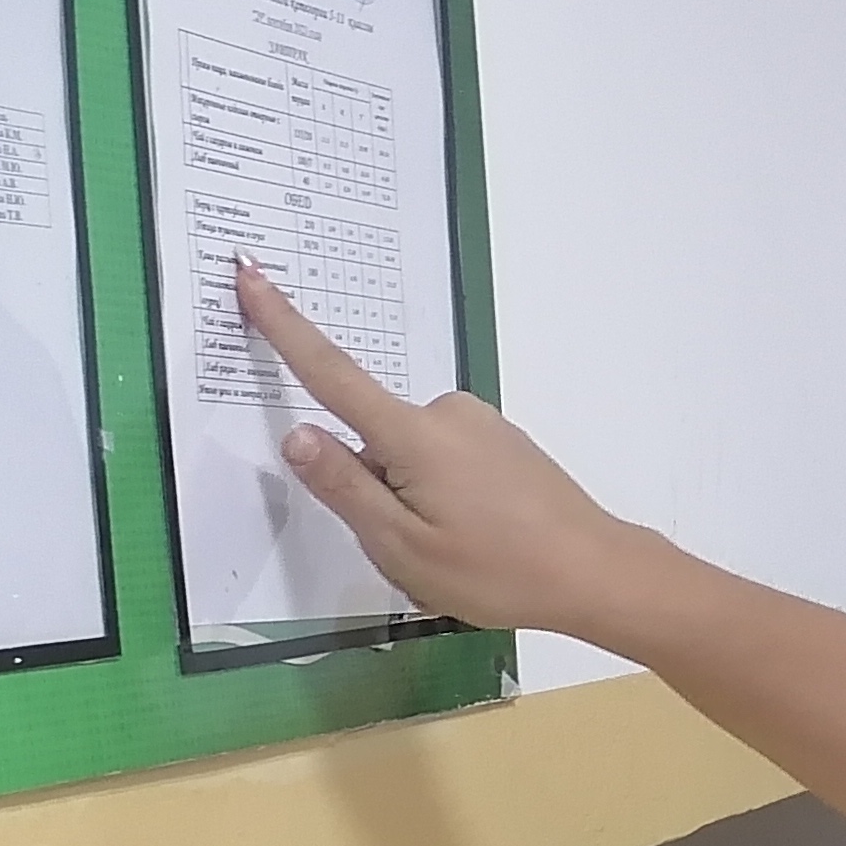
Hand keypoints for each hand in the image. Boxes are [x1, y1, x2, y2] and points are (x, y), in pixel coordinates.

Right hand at [231, 262, 652, 637]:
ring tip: (459, 552)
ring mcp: (479, 423)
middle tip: (420, 551)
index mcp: (414, 435)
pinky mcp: (501, 440)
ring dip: (413, 503)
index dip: (283, 325)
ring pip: (409, 459)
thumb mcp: (401, 545)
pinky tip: (482, 538)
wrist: (595, 571)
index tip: (250, 274)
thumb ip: (344, 487)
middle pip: (373, 441)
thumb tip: (297, 432)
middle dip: (376, 493)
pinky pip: (444, 464)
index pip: (330, 372)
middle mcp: (446, 412)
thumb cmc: (495, 570)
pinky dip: (445, 500)